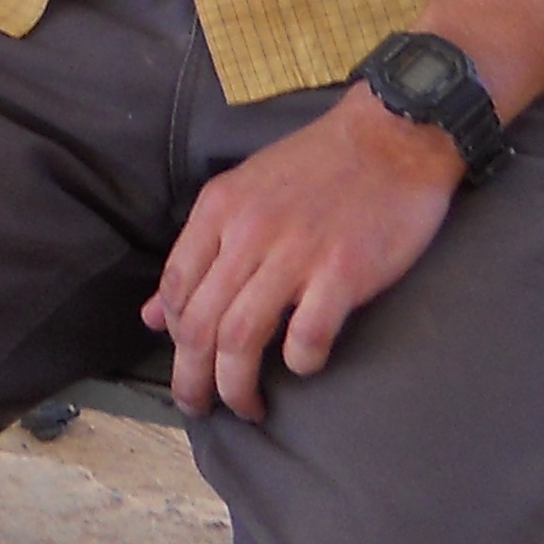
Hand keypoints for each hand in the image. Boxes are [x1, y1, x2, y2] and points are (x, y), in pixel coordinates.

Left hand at [142, 87, 461, 420]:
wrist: (390, 137)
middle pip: (200, 322)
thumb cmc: (317, 166)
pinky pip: (306, 337)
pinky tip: (302, 365)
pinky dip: (299, 361)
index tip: (186, 359)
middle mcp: (249, 231)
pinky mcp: (343, 272)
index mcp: (220, 209)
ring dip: (236, 385)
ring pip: (241, 337)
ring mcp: (296, 253)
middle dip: (191, 376)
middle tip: (199, 406)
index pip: (177, 287)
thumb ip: (200, 251)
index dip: (174, 335)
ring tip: (245, 406)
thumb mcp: (244, 192)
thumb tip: (153, 314)